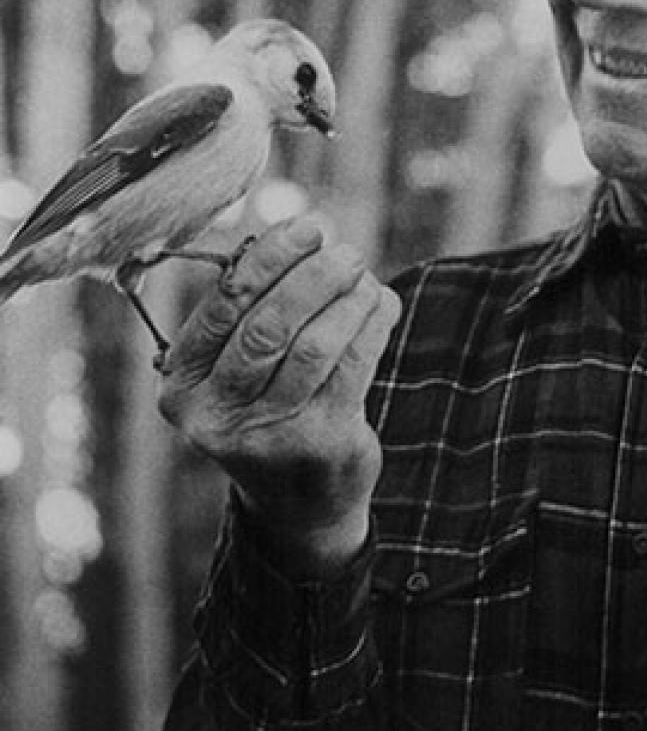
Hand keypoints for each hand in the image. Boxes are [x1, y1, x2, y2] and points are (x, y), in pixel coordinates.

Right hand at [156, 213, 401, 574]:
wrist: (297, 502)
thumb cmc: (267, 406)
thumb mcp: (237, 366)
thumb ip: (254, 307)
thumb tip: (305, 236)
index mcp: (181, 383)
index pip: (224, 304)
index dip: (270, 258)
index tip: (307, 228)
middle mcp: (213, 414)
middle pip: (269, 323)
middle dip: (313, 276)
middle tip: (345, 252)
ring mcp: (266, 436)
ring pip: (315, 344)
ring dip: (348, 299)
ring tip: (363, 276)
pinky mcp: (319, 445)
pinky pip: (352, 367)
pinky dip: (372, 326)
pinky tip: (381, 305)